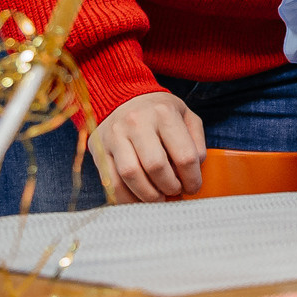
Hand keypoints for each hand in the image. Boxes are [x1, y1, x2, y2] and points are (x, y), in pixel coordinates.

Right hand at [89, 91, 205, 202]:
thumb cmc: (158, 112)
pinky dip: (127, 198)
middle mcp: (137, 122)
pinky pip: (112, 182)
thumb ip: (196, 141)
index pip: (185, 155)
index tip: (193, 187)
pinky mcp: (99, 149)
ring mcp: (115, 135)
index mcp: (164, 113)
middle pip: (156, 166)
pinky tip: (139, 200)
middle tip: (175, 191)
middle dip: (170, 187)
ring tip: (159, 198)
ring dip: (149, 195)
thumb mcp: (185, 115)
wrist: (120, 96)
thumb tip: (195, 170)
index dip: (192, 179)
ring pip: (131, 175)